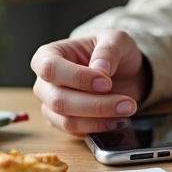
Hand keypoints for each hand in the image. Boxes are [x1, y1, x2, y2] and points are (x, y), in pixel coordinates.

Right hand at [31, 30, 146, 136]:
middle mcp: (45, 82)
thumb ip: (108, 49)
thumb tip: (100, 68)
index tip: (106, 82)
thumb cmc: (112, 52)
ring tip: (127, 110)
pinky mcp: (63, 122)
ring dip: (100, 119)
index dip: (78, 78)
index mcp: (48, 55)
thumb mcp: (116, 40)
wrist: (122, 71)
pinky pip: (76, 132)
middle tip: (127, 103)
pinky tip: (118, 119)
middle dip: (96, 104)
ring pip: (67, 121)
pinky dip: (99, 128)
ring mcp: (51, 105)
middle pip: (59, 100)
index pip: (50, 68)